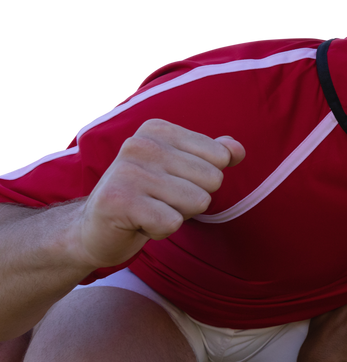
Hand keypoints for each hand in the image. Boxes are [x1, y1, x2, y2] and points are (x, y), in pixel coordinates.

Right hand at [73, 119, 244, 268]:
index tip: (173, 182)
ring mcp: (127, 171)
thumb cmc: (148, 197)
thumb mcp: (183, 170)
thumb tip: (237, 150)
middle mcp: (141, 143)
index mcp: (159, 130)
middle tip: (161, 201)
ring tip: (150, 210)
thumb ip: (214, 155)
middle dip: (193, 199)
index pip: (220, 156)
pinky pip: (173, 222)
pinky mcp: (119, 201)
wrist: (94, 229)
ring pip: (197, 202)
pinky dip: (161, 231)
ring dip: (178, 215)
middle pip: (213, 180)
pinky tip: (140, 223)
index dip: (203, 180)